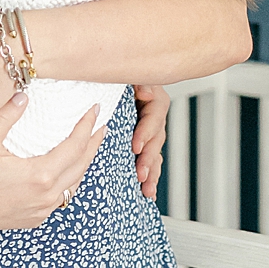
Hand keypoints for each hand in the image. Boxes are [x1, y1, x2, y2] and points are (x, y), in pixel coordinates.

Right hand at [0, 98, 106, 235]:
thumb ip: (5, 116)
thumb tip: (23, 95)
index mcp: (39, 175)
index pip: (75, 146)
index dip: (87, 126)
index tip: (94, 109)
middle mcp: (45, 195)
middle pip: (82, 165)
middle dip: (93, 142)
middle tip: (100, 124)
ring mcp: (41, 210)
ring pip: (74, 184)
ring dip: (83, 163)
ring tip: (88, 145)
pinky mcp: (34, 218)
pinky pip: (60, 197)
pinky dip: (68, 181)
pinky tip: (66, 170)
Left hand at [131, 84, 168, 200]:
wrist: (112, 84)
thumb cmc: (121, 78)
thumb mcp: (130, 76)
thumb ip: (139, 81)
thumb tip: (146, 93)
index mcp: (155, 102)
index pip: (154, 118)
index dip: (146, 133)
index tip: (135, 147)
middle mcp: (155, 119)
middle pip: (156, 141)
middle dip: (148, 160)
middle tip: (141, 175)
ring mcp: (151, 133)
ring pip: (155, 155)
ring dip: (152, 173)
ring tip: (147, 190)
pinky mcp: (143, 144)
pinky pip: (149, 161)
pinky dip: (149, 176)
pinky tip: (146, 191)